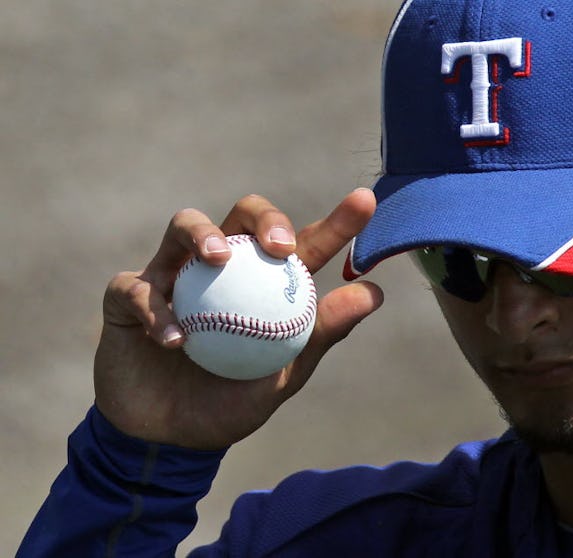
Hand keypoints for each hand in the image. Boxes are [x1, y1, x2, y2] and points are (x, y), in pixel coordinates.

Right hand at [93, 191, 382, 449]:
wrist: (170, 440)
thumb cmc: (232, 401)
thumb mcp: (284, 373)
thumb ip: (321, 331)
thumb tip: (374, 293)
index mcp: (266, 283)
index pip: (305, 243)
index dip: (337, 222)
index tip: (365, 202)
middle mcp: (222, 269)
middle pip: (244, 216)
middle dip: (265, 217)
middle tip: (281, 245)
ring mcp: (174, 276)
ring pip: (184, 226)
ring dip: (202, 235)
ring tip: (217, 259)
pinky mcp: (128, 296)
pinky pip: (138, 289)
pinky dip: (158, 310)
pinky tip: (175, 340)